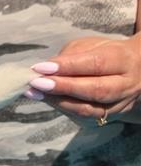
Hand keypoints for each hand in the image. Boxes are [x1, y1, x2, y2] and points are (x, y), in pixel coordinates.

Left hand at [26, 34, 140, 122]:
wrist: (131, 73)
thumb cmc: (104, 54)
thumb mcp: (90, 46)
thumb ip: (70, 55)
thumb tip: (46, 69)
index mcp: (124, 60)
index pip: (96, 64)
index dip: (67, 67)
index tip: (41, 67)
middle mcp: (126, 85)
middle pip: (96, 90)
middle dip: (62, 87)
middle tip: (36, 82)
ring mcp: (119, 105)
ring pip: (88, 109)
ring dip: (57, 101)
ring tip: (34, 92)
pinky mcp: (107, 118)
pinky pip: (82, 118)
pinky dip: (60, 108)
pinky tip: (44, 99)